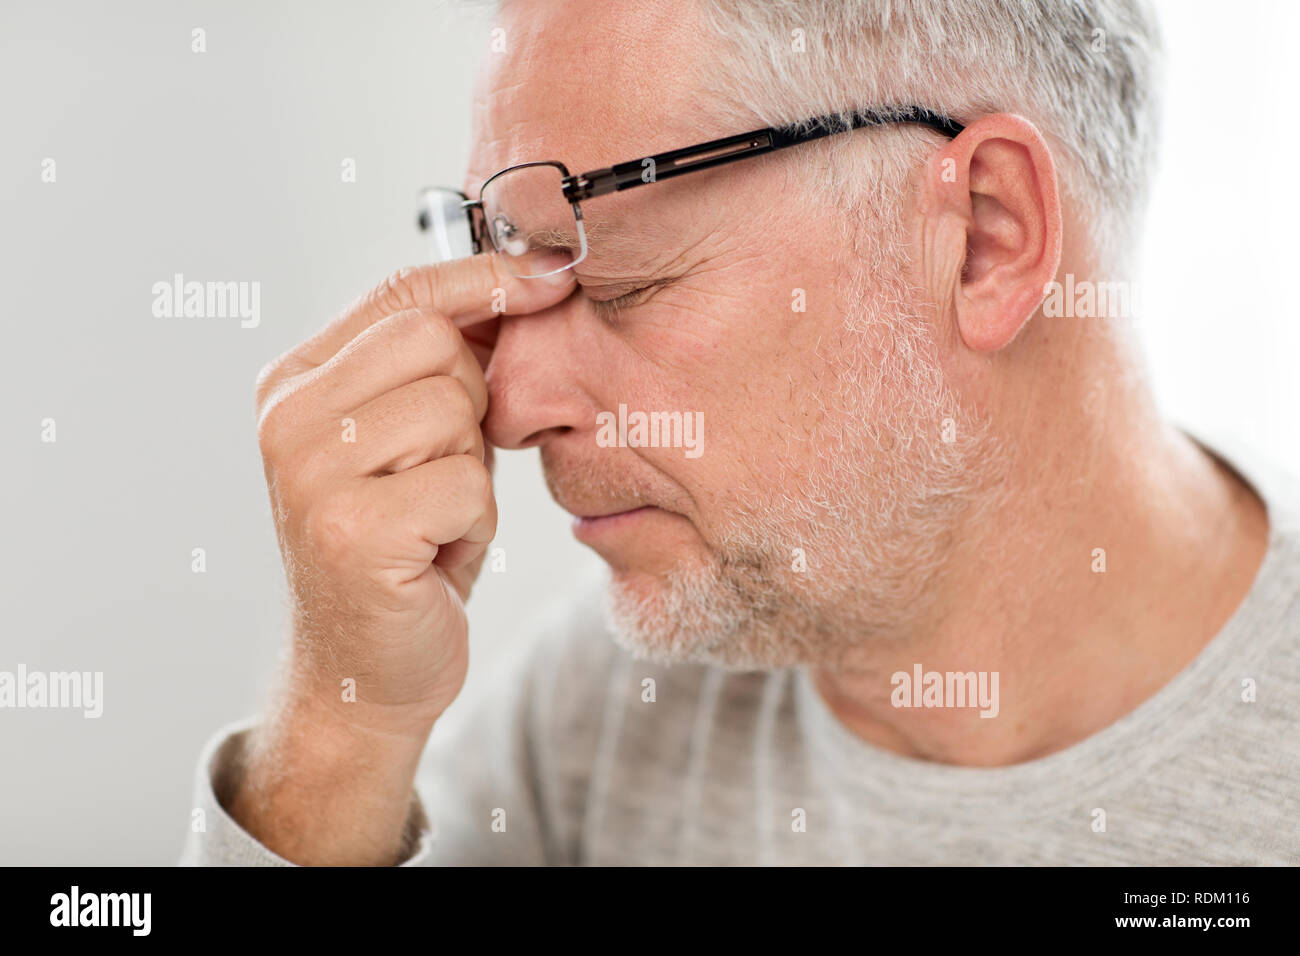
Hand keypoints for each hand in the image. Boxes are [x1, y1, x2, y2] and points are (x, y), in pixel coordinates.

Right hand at [228, 251, 574, 864]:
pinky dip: (473, 523)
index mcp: (294, 383)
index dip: (484, 277)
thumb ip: (441, 367)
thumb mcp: (415, 441)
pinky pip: (467, 483)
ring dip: (471, 470)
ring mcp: (310, 473)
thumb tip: (526, 279)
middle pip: (435, 342)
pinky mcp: (351, 530)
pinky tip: (435, 554)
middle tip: (443, 468)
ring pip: (456, 409)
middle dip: (471, 402)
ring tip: (435, 516)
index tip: (551, 275)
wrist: (365, 672)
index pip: (400, 293)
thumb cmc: (405, 548)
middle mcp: (286, 418)